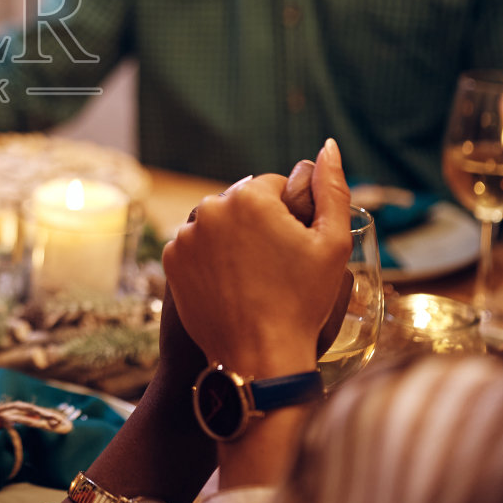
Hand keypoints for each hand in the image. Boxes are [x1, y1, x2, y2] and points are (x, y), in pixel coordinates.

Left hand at [162, 140, 351, 378]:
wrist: (260, 356)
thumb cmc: (302, 301)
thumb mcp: (332, 243)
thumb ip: (332, 189)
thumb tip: (328, 146)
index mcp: (248, 197)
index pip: (273, 187)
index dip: (289, 215)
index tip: (294, 247)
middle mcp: (209, 209)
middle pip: (242, 204)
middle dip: (258, 225)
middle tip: (275, 265)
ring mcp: (185, 237)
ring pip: (217, 225)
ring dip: (232, 240)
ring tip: (253, 277)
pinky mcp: (170, 262)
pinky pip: (195, 248)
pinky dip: (210, 260)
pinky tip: (230, 284)